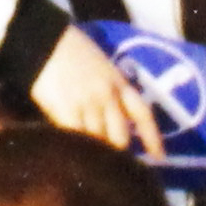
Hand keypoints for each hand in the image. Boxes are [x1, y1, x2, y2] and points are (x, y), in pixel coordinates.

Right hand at [28, 24, 156, 158]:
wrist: (45, 39)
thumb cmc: (72, 49)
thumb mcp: (102, 66)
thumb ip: (111, 89)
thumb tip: (114, 117)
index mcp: (119, 83)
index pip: (142, 114)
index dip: (153, 137)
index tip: (159, 156)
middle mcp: (108, 96)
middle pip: (120, 137)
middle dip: (118, 154)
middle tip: (114, 167)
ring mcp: (87, 104)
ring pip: (97, 141)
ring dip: (95, 154)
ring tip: (91, 165)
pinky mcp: (65, 110)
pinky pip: (75, 137)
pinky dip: (75, 147)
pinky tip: (72, 154)